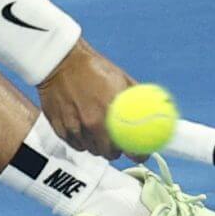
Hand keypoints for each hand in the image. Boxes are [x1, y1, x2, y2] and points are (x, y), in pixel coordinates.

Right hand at [37, 40, 135, 160]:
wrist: (60, 61)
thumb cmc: (91, 67)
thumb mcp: (121, 78)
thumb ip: (136, 97)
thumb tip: (154, 108)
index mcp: (112, 110)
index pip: (130, 145)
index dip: (139, 154)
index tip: (142, 154)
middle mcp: (93, 122)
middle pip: (110, 153)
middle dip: (116, 150)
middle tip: (118, 142)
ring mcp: (75, 126)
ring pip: (91, 150)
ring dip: (97, 145)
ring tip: (99, 131)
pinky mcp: (60, 128)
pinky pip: (75, 145)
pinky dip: (81, 141)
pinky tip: (83, 129)